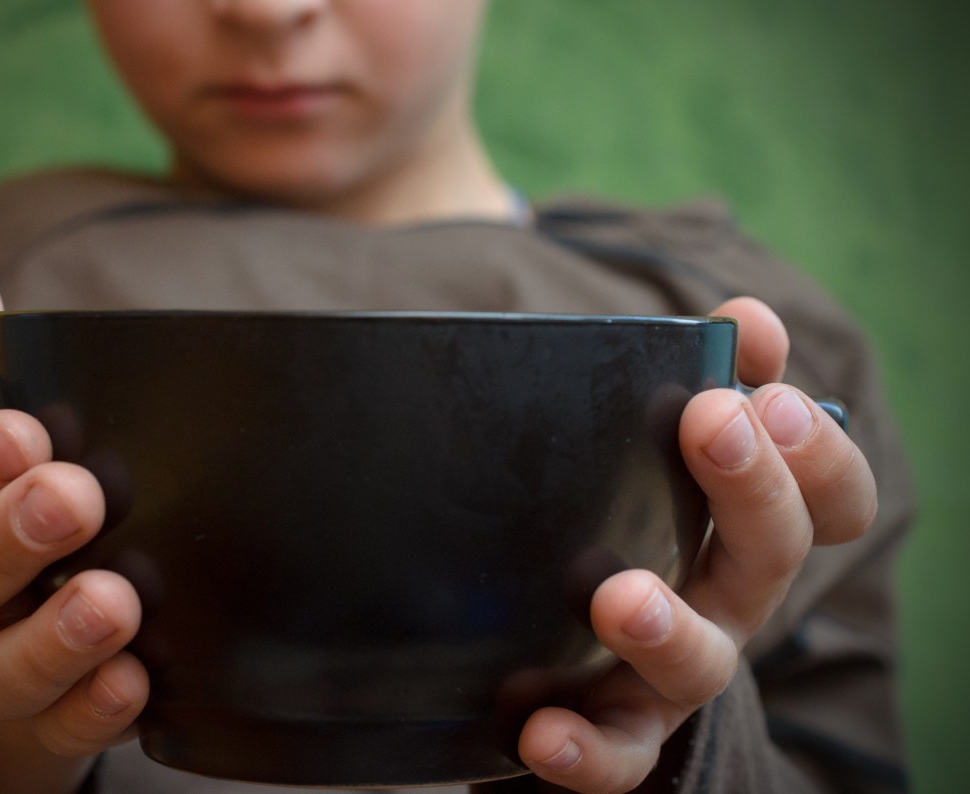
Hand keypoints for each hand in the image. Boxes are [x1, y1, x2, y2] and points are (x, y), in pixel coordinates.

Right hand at [0, 271, 148, 793]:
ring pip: (1, 667)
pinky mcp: (50, 721)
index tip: (23, 429)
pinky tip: (134, 680)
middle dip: (6, 536)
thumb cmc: (18, 513)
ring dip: (54, 634)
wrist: (38, 648)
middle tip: (75, 495)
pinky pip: (61, 728)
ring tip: (114, 600)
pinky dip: (93, 708)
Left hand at [513, 297, 877, 792]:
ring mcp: (671, 671)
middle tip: (717, 419)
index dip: (820, 449)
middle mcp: (727, 600)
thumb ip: (708, 374)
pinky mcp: (613, 727)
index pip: (829, 496)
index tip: (769, 386)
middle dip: (753, 487)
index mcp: (749, 528)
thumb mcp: (666, 445)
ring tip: (621, 598)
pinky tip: (540, 729)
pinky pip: (614, 754)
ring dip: (666, 629)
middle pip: (773, 557)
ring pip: (700, 665)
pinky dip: (585, 749)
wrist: (571, 640)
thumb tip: (749, 318)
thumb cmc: (629, 513)